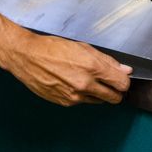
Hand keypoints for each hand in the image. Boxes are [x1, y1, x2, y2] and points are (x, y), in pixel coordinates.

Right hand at [4, 33, 131, 105]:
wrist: (27, 57)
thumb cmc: (53, 48)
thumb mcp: (83, 48)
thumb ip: (106, 61)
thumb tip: (124, 70)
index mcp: (92, 67)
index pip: (122, 84)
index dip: (124, 81)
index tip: (120, 78)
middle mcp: (85, 84)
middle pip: (114, 98)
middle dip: (115, 91)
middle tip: (109, 83)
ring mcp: (74, 96)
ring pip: (99, 101)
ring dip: (98, 94)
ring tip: (86, 80)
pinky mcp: (65, 103)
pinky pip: (82, 102)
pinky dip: (82, 96)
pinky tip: (72, 83)